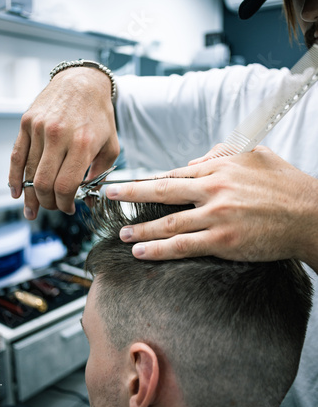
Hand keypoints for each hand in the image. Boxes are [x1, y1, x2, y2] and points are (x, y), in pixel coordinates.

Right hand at [9, 67, 119, 218]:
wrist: (82, 82)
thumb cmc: (98, 115)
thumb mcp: (110, 145)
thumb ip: (101, 175)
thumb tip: (91, 201)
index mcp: (82, 143)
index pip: (66, 185)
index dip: (65, 204)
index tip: (69, 209)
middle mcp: (59, 135)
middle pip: (44, 183)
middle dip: (48, 203)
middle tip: (53, 208)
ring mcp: (40, 128)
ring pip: (29, 172)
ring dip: (30, 196)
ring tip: (32, 209)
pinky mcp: (27, 123)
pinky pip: (17, 156)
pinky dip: (14, 177)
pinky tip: (16, 192)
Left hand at [105, 146, 317, 270]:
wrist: (309, 214)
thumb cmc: (285, 184)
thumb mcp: (255, 155)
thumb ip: (221, 154)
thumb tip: (194, 162)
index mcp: (218, 169)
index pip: (174, 174)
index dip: (148, 180)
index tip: (130, 184)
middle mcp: (212, 189)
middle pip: (161, 192)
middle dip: (130, 194)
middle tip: (108, 196)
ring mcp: (216, 216)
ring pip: (167, 223)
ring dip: (140, 229)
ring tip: (122, 233)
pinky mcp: (223, 240)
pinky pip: (182, 245)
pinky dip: (158, 249)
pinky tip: (142, 252)